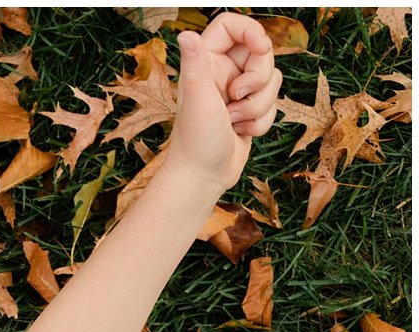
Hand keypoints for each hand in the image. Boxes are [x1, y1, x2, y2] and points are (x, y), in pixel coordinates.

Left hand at [166, 12, 281, 191]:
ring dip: (258, 106)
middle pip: (262, 53)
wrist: (203, 177)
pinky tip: (240, 133)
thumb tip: (186, 35)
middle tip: (235, 98)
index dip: (252, 31)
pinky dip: (260, 121)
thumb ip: (196, 65)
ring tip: (233, 121)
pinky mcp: (249, 109)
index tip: (262, 48)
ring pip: (272, 80)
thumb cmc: (196, 139)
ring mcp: (237, 91)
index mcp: (205, 62)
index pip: (231, 25)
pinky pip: (273, 104)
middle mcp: (221, 72)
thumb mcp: (198, 98)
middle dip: (258, 79)